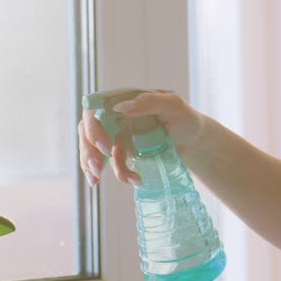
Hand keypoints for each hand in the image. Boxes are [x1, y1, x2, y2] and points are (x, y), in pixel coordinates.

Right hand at [78, 89, 205, 186]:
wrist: (193, 140)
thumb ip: (149, 101)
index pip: (95, 108)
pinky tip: (136, 180)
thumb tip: (121, 108)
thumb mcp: (173, 105)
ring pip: (94, 149)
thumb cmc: (185, 117)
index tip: (104, 146)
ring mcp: (118, 134)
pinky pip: (113, 164)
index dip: (93, 127)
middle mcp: (116, 116)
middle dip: (88, 151)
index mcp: (124, 100)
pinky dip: (120, 174)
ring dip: (93, 165)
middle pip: (88, 130)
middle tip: (96, 169)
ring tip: (97, 180)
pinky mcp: (124, 151)